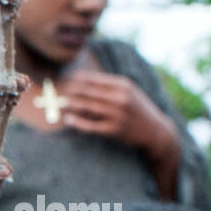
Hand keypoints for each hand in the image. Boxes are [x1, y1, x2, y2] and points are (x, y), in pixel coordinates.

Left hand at [61, 70, 182, 197]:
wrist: (156, 131)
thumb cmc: (137, 109)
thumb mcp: (128, 92)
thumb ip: (108, 86)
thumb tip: (81, 81)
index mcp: (123, 85)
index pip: (92, 79)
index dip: (74, 79)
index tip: (62, 80)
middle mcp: (120, 98)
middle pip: (86, 91)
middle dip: (68, 91)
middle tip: (55, 92)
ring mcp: (117, 114)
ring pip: (86, 107)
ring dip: (69, 105)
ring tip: (57, 105)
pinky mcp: (113, 130)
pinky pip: (90, 125)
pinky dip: (77, 122)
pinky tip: (68, 119)